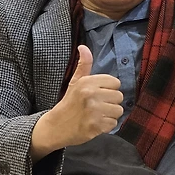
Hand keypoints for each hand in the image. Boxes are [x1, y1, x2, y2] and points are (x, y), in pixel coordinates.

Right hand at [30, 45, 123, 159]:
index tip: (99, 94)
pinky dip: (107, 125)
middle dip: (111, 102)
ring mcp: (94, 111)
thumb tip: (83, 47)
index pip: (115, 82)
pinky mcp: (96, 126)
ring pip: (118, 110)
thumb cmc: (68, 103)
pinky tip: (96, 123)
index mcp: (87, 82)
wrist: (55, 127)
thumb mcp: (75, 82)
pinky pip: (114, 123)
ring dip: (110, 114)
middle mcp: (91, 95)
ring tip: (98, 115)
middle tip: (98, 106)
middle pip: (119, 96)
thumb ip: (83, 65)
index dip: (109, 89)